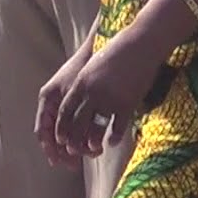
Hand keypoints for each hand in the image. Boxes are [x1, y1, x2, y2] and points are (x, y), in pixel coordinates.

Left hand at [39, 31, 161, 160]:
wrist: (138, 46)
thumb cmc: (114, 55)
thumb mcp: (91, 69)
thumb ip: (83, 86)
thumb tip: (77, 102)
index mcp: (80, 84)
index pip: (65, 111)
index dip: (61, 127)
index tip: (59, 139)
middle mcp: (92, 93)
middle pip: (77, 122)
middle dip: (73, 139)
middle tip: (73, 151)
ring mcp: (110, 99)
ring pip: (97, 127)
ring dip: (93, 142)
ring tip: (93, 149)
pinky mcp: (128, 103)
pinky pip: (118, 125)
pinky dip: (114, 136)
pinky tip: (113, 143)